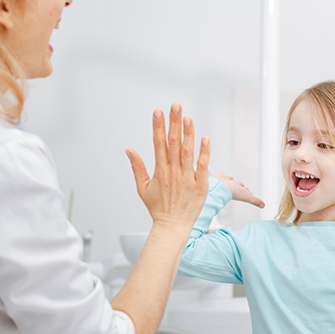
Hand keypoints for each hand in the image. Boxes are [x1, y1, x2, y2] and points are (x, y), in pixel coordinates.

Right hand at [126, 104, 209, 228]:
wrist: (173, 227)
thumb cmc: (158, 209)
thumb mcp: (143, 188)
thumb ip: (137, 167)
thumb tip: (129, 150)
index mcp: (160, 172)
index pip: (158, 144)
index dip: (158, 126)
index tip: (158, 112)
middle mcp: (173, 173)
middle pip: (173, 144)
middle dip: (174, 123)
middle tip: (175, 106)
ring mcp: (187, 179)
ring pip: (187, 152)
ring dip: (188, 134)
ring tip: (188, 117)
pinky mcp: (200, 185)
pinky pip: (203, 166)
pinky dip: (204, 152)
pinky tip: (204, 138)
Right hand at [211, 172, 264, 207]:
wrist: (219, 186)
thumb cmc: (231, 192)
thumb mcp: (246, 196)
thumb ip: (255, 201)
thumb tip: (263, 206)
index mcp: (239, 191)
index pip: (246, 192)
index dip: (248, 192)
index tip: (250, 194)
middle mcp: (233, 187)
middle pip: (239, 186)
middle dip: (241, 186)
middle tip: (243, 187)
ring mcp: (227, 183)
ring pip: (232, 182)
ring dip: (233, 182)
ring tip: (234, 182)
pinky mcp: (221, 178)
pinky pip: (224, 177)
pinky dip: (226, 178)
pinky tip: (225, 178)